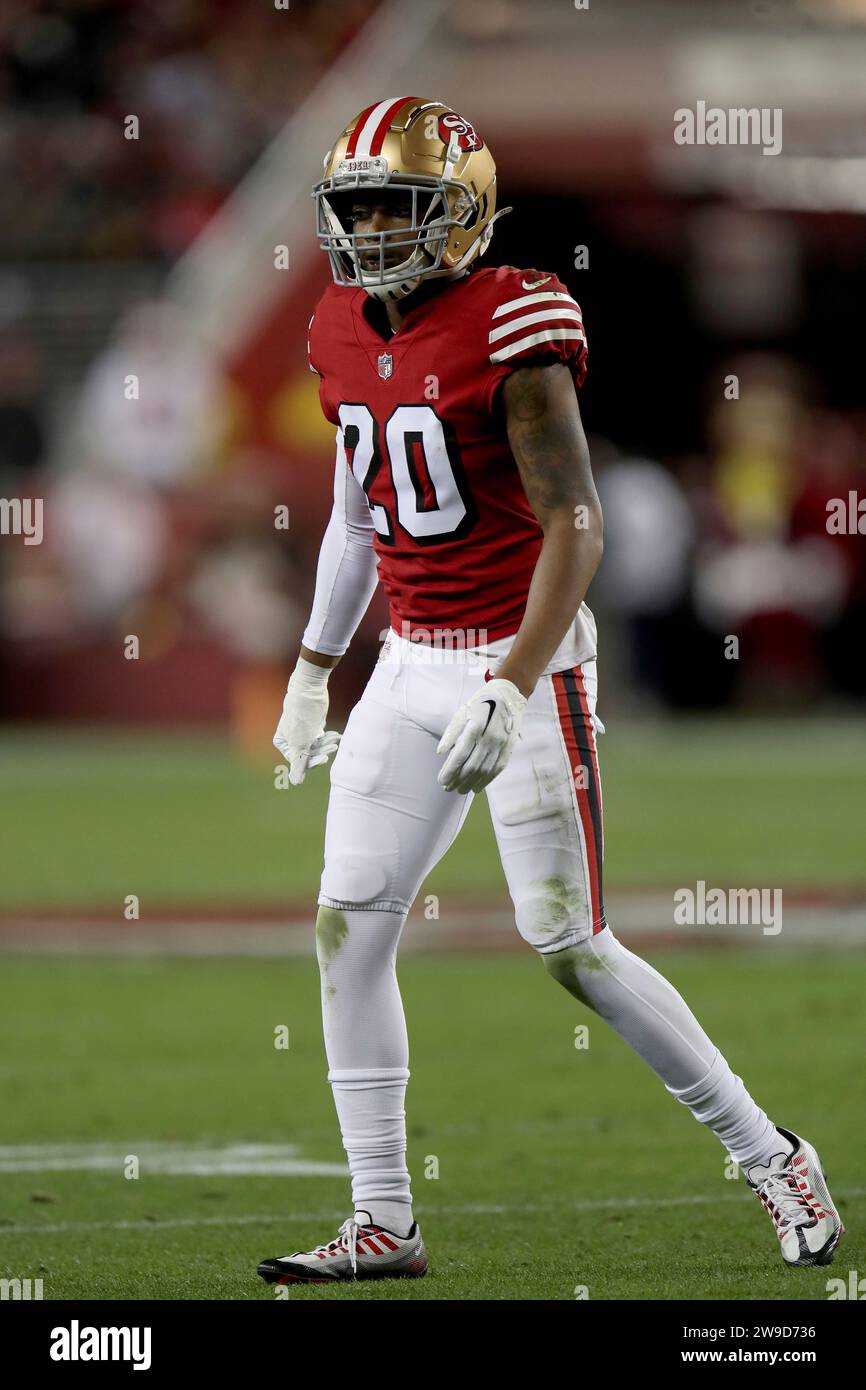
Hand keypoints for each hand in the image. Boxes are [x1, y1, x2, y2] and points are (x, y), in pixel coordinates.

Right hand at [274, 660, 340, 785]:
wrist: (311, 690)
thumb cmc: (302, 716)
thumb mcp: (301, 742)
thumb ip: (299, 763)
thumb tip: (296, 782)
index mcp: (283, 744)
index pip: (299, 761)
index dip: (312, 761)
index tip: (324, 757)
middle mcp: (291, 739)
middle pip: (309, 754)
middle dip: (322, 750)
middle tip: (334, 746)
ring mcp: (303, 733)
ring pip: (318, 746)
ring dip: (327, 744)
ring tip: (336, 738)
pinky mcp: (313, 727)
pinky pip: (322, 738)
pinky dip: (329, 738)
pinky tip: (337, 736)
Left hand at [436, 678, 526, 793]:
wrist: (509, 695)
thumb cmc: (481, 703)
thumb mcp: (462, 711)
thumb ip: (451, 732)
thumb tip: (440, 752)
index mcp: (475, 726)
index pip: (460, 754)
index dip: (450, 770)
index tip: (441, 781)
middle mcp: (489, 737)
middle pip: (471, 765)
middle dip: (458, 780)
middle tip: (448, 788)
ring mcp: (501, 743)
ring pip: (484, 770)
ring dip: (471, 783)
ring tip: (460, 790)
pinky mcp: (509, 747)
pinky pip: (498, 768)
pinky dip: (487, 780)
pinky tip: (478, 787)